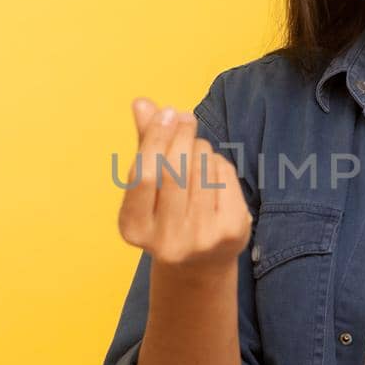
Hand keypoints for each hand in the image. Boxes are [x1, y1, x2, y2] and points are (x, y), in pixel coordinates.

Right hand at [117, 97, 251, 273]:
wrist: (200, 261)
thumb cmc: (168, 211)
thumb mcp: (150, 183)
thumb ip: (145, 143)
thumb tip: (142, 103)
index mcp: (134, 229)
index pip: (144, 175)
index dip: (156, 138)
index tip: (167, 112)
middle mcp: (165, 241)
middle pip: (175, 171)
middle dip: (182, 136)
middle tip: (186, 117)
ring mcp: (200, 240)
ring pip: (202, 170)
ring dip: (201, 148)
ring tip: (197, 147)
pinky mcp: (230, 233)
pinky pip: (224, 178)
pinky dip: (218, 163)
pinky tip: (212, 169)